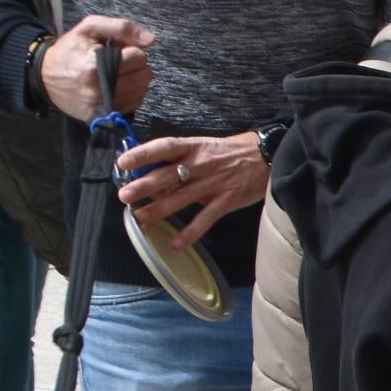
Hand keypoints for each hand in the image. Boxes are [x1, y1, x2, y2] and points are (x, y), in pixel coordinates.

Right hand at [40, 15, 153, 120]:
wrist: (44, 76)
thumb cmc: (70, 49)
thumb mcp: (89, 28)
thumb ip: (121, 27)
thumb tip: (150, 39)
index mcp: (95, 65)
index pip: (138, 57)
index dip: (132, 50)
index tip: (119, 50)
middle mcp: (98, 88)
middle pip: (143, 75)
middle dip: (137, 66)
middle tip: (120, 62)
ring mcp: (100, 105)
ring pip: (141, 91)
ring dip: (135, 80)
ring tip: (118, 74)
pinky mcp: (100, 115)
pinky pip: (133, 105)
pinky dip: (131, 94)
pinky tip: (118, 87)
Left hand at [115, 131, 266, 247]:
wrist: (268, 156)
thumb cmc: (230, 151)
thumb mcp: (204, 147)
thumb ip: (181, 159)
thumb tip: (152, 176)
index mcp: (194, 146)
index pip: (164, 147)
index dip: (143, 154)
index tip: (123, 163)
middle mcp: (201, 164)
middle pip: (167, 176)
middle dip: (143, 187)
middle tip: (124, 196)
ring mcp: (213, 184)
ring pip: (180, 198)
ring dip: (157, 210)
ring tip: (140, 218)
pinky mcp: (226, 201)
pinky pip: (204, 219)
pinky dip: (190, 233)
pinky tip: (176, 244)